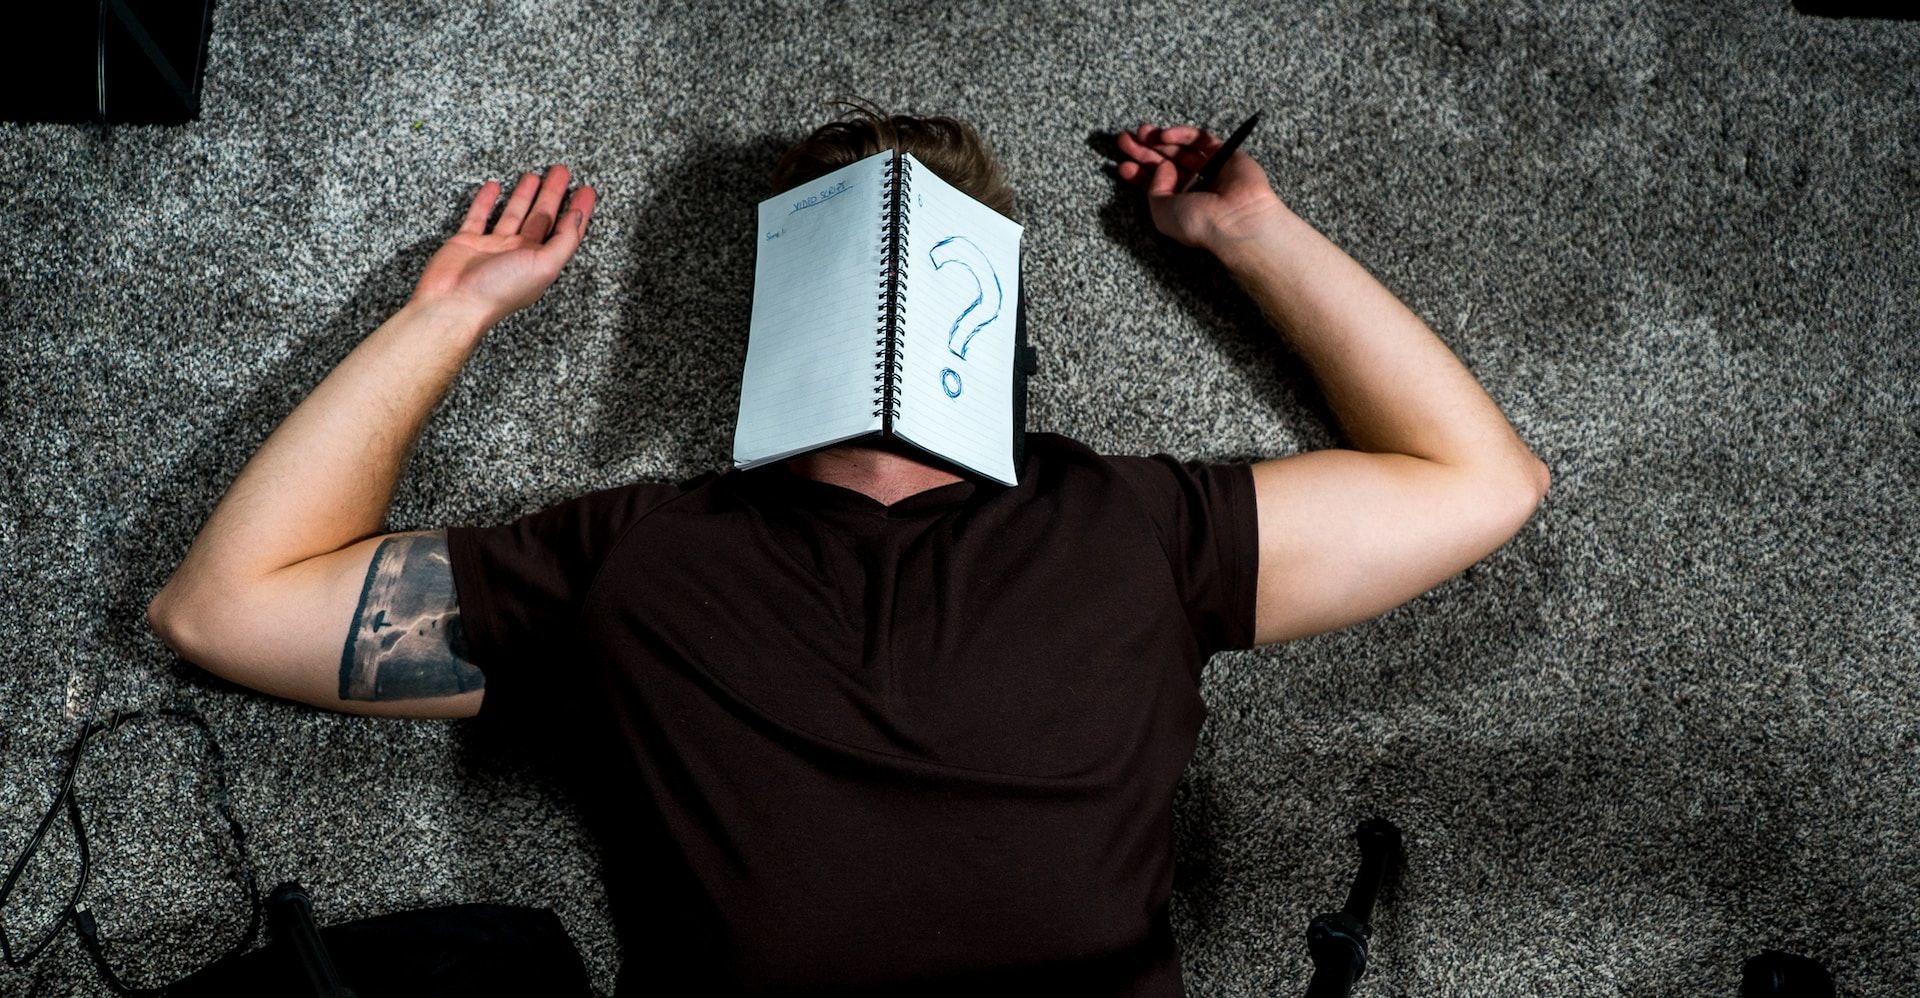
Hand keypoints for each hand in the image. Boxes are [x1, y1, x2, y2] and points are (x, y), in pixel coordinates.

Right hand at [410, 164, 597, 327]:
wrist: (454, 303)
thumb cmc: (500, 290)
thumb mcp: (545, 265)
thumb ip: (564, 240)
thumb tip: (577, 215)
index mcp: (541, 261)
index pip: (566, 231)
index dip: (578, 210)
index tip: (587, 190)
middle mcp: (519, 254)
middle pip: (541, 217)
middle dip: (553, 194)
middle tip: (562, 171)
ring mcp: (493, 247)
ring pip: (513, 213)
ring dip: (525, 194)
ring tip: (534, 174)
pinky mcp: (467, 242)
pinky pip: (479, 216)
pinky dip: (486, 201)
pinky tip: (494, 186)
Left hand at [1115, 122, 1289, 251]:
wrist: (1236, 217)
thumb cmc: (1199, 223)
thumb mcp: (1161, 213)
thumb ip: (1153, 189)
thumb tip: (1161, 166)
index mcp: (1180, 204)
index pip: (1155, 185)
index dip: (1138, 174)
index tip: (1122, 165)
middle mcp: (1195, 186)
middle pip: (1164, 163)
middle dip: (1144, 151)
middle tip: (1124, 140)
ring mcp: (1210, 169)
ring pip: (1181, 149)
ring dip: (1159, 139)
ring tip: (1141, 132)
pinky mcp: (1225, 152)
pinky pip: (1200, 138)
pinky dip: (1181, 134)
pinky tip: (1164, 136)